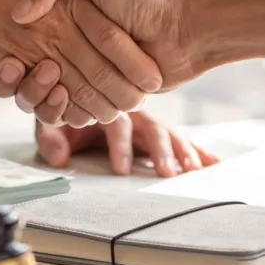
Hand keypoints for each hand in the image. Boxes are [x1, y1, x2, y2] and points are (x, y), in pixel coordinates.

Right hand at [0, 0, 161, 124]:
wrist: (182, 28)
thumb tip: (19, 13)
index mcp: (53, 23)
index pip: (6, 47)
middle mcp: (60, 52)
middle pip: (17, 80)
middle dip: (13, 82)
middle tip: (16, 70)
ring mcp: (77, 78)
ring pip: (38, 102)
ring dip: (37, 99)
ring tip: (52, 87)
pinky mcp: (95, 100)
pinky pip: (66, 116)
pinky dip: (63, 113)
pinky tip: (66, 102)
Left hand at [35, 111, 219, 176]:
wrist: (72, 91)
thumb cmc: (63, 109)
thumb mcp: (52, 122)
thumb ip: (50, 138)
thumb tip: (59, 158)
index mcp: (106, 103)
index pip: (116, 124)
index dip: (119, 146)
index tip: (121, 170)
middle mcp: (132, 109)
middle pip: (151, 127)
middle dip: (160, 151)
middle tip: (166, 173)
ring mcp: (149, 119)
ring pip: (170, 133)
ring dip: (183, 152)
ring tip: (193, 171)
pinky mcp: (160, 131)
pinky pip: (183, 139)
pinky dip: (199, 150)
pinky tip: (214, 163)